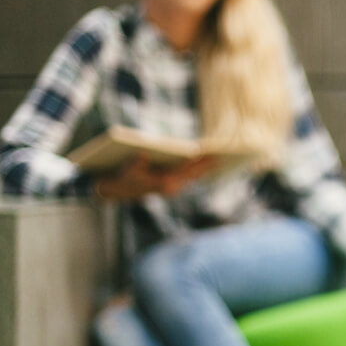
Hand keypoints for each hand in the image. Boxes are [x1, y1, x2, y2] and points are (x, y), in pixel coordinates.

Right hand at [93, 154, 215, 200]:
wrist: (120, 190)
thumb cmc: (125, 178)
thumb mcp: (128, 170)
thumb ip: (136, 163)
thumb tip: (142, 154)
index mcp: (166, 183)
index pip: (187, 171)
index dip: (199, 162)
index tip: (213, 156)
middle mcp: (173, 186)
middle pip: (195, 173)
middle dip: (208, 164)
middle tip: (224, 155)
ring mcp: (174, 186)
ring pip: (194, 176)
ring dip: (206, 167)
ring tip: (220, 158)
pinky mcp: (172, 184)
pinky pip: (190, 176)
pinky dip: (199, 169)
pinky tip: (207, 162)